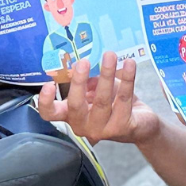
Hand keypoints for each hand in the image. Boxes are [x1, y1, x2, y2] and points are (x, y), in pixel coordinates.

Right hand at [37, 51, 163, 145]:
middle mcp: (83, 125)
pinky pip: (123, 99)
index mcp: (70, 115)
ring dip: (106, 74)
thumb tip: (83, 63)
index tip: (48, 84)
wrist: (139, 125)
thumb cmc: (113, 104)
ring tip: (110, 56)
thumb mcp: (96, 90)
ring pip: (102, 100)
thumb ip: (88, 80)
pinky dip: (127, 79)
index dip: (46, 101)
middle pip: (76, 105)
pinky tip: (129, 64)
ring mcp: (102, 129)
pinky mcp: (121, 127)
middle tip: (84, 61)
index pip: (50, 113)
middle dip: (79, 81)